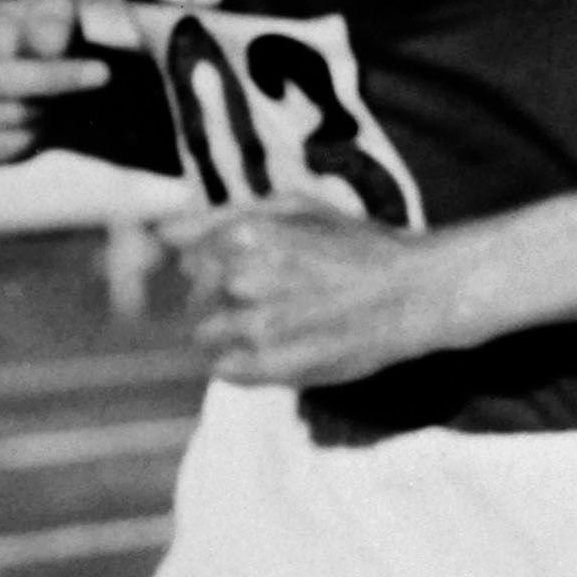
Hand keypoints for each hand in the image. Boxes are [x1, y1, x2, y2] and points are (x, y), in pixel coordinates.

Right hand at [0, 0, 112, 167]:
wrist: (51, 84)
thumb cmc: (46, 40)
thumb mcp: (57, 16)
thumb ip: (52, 19)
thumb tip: (46, 44)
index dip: (42, 54)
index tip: (92, 64)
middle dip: (50, 82)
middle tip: (98, 78)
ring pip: (6, 114)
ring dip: (46, 108)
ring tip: (58, 98)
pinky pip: (1, 147)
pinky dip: (33, 138)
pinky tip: (41, 124)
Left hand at [170, 196, 464, 385]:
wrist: (414, 294)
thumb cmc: (356, 244)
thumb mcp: (294, 207)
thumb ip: (222, 216)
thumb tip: (162, 234)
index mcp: (243, 235)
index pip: (188, 259)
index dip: (215, 265)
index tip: (251, 272)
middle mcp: (241, 278)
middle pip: (194, 298)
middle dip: (221, 299)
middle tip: (272, 301)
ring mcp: (255, 326)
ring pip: (205, 335)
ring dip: (232, 333)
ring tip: (279, 327)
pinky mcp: (270, 367)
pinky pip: (224, 370)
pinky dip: (241, 364)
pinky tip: (278, 350)